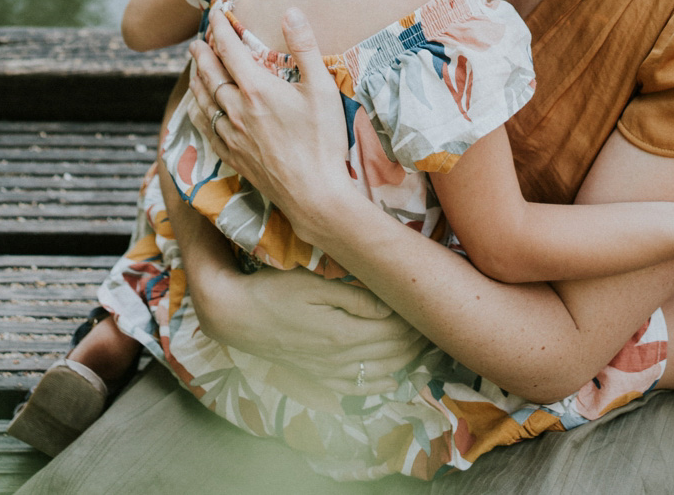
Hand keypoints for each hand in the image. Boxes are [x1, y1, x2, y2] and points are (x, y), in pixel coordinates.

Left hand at [187, 6, 354, 242]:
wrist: (314, 195)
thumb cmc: (322, 141)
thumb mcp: (322, 88)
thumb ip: (305, 47)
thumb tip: (291, 11)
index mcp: (256, 89)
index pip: (229, 49)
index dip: (220, 27)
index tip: (215, 12)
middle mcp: (236, 110)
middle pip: (209, 74)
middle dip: (202, 53)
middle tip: (197, 41)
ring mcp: (231, 136)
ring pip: (203, 102)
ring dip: (196, 80)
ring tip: (194, 69)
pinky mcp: (233, 157)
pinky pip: (205, 129)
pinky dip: (197, 112)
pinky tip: (199, 110)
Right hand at [200, 262, 424, 394]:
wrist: (237, 315)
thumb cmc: (274, 290)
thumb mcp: (314, 283)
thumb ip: (355, 296)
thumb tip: (388, 304)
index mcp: (343, 333)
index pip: (393, 329)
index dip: (415, 317)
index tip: (430, 303)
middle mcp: (340, 359)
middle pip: (391, 352)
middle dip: (417, 339)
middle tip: (436, 323)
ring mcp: (329, 372)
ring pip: (380, 373)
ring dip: (406, 362)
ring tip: (426, 349)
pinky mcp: (318, 377)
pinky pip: (357, 389)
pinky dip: (380, 385)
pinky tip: (392, 379)